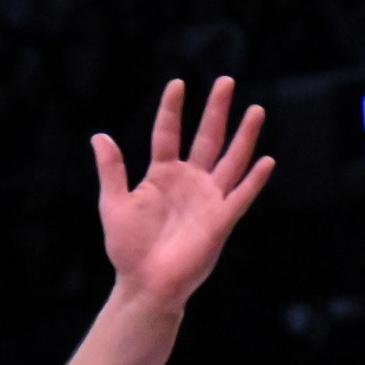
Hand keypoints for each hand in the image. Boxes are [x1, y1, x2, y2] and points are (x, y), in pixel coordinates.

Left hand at [94, 79, 273, 305]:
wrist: (145, 283)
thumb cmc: (128, 247)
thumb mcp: (113, 203)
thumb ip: (111, 170)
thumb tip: (99, 136)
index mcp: (162, 175)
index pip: (168, 134)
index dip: (173, 109)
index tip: (178, 83)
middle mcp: (189, 181)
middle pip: (207, 138)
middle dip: (217, 111)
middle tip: (226, 81)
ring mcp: (208, 199)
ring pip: (231, 160)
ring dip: (244, 136)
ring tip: (255, 110)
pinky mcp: (221, 220)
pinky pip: (241, 196)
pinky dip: (254, 179)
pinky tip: (266, 160)